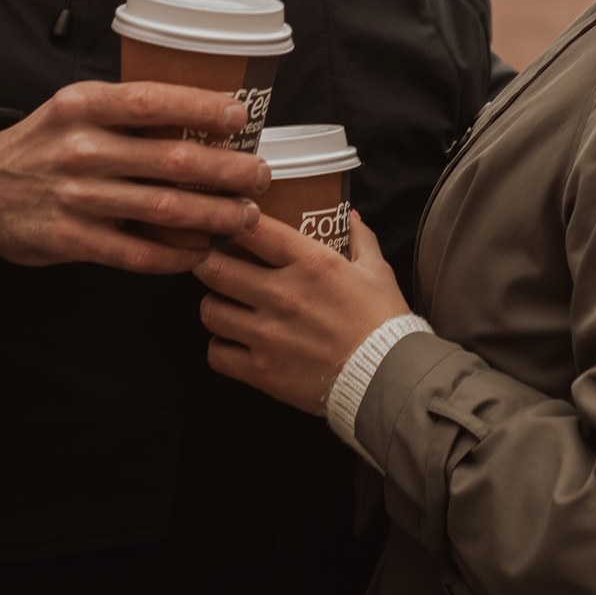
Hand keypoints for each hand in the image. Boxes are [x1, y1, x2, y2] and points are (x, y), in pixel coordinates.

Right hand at [0, 81, 270, 272]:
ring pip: (162, 209)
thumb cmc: (44, 145)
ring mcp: (75, 197)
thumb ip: (126, 110)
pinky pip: (135, 252)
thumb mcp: (74, 110)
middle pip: (171, 160)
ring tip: (245, 216)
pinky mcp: (70, 239)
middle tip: (260, 176)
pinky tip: (200, 253)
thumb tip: (203, 112)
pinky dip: (174, 256)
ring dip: (213, 215)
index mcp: (84, 106)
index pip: (151, 101)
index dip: (200, 108)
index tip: (239, 117)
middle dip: (227, 171)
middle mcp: (81, 149)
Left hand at [195, 210, 411, 414]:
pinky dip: (220, 347)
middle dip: (207, 262)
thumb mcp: (376, 270)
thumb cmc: (383, 322)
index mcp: (309, 262)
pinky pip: (216, 354)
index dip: (231, 222)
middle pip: (215, 268)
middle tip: (210, 263)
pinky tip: (232, 342)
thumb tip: (351, 215)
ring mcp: (267, 334)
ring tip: (223, 304)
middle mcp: (282, 294)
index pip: (252, 229)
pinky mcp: (261, 370)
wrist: (388, 378)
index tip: (227, 225)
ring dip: (213, 305)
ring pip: (209, 311)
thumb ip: (360, 238)